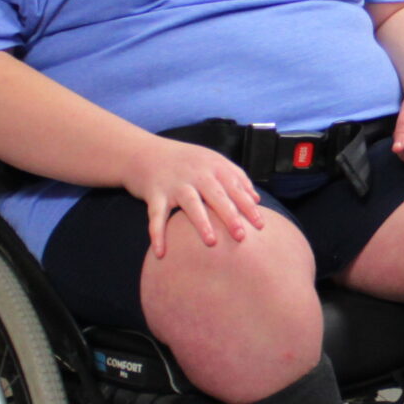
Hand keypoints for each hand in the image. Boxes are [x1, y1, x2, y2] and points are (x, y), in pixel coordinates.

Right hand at [123, 136, 265, 257]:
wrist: (143, 151)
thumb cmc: (184, 161)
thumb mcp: (211, 161)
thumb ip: (235, 177)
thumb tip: (256, 199)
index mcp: (213, 166)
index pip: (235, 186)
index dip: (248, 206)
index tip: (261, 225)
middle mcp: (195, 173)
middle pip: (216, 195)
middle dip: (230, 215)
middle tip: (241, 236)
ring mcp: (174, 183)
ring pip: (191, 204)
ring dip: (201, 223)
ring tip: (211, 241)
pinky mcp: (154, 193)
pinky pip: (156, 216)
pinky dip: (157, 234)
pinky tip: (161, 252)